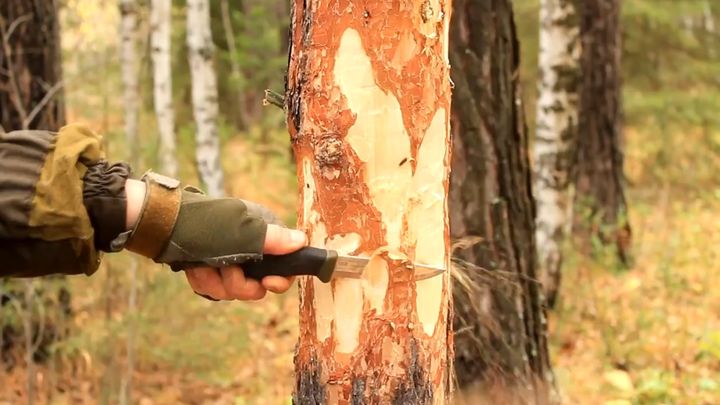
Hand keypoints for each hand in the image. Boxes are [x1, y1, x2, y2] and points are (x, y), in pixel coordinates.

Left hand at [184, 224, 307, 300]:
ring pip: (235, 289)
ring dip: (218, 281)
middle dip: (240, 283)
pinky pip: (215, 287)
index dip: (279, 279)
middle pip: (259, 284)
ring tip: (204, 266)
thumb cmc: (205, 226)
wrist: (162, 227)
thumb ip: (274, 240)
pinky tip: (194, 267)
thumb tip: (302, 241)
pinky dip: (204, 280)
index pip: (285, 263)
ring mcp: (229, 257)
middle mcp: (249, 245)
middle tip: (227, 272)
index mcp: (263, 232)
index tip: (268, 283)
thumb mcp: (243, 234)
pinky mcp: (211, 266)